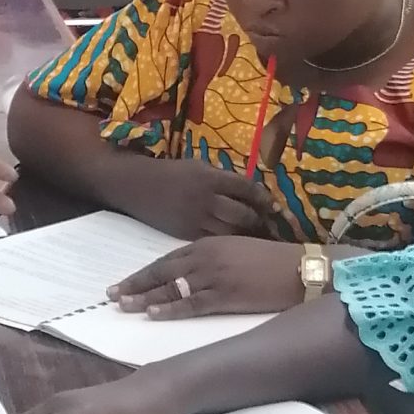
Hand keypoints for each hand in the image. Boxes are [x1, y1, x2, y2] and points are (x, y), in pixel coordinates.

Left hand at [110, 235, 305, 319]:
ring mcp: (215, 276)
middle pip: (162, 272)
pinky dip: (171, 309)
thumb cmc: (272, 260)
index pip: (167, 260)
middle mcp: (206, 257)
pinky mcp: (226, 295)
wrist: (301, 268)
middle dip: (135, 284)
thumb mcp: (237, 250)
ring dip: (145, 297)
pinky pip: (192, 303)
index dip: (144, 273)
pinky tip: (153, 314)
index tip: (124, 282)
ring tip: (123, 305)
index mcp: (208, 244)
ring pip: (172, 288)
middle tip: (112, 295)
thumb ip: (212, 258)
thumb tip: (192, 274)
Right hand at [129, 158, 286, 241]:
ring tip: (258, 239)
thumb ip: (222, 179)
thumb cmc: (170, 173)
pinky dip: (227, 243)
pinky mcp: (186, 233)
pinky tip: (236, 246)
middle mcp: (207, 199)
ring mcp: (197, 218)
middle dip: (260, 222)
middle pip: (243, 214)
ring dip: (247, 235)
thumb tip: (247, 191)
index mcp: (212, 178)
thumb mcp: (198, 167)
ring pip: (231, 232)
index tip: (276, 207)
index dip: (265, 199)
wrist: (138, 186)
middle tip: (271, 227)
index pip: (247, 189)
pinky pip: (214, 240)